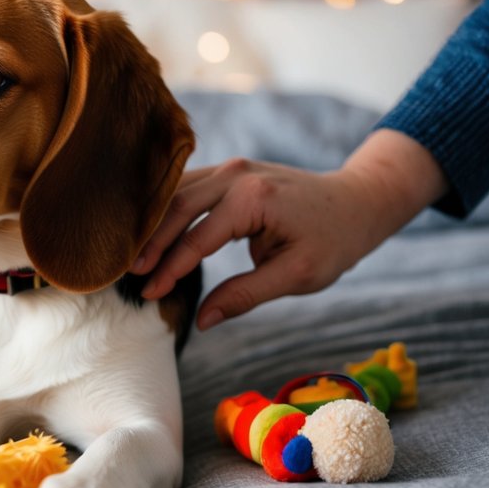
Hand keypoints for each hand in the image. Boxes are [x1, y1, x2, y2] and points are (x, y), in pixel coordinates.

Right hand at [132, 130, 447, 328]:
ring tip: (132, 255)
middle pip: (177, 208)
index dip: (171, 268)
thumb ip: (246, 295)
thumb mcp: (297, 276)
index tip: (151, 293)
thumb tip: (202, 320)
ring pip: (175, 193)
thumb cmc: (333, 241)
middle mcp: (237, 175)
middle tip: (131, 274)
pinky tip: (148, 230)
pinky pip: (186, 187)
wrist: (357, 200)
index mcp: (255, 199)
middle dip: (151, 243)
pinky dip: (166, 209)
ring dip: (153, 223)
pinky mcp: (228, 171)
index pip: (198, 238)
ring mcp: (231, 167)